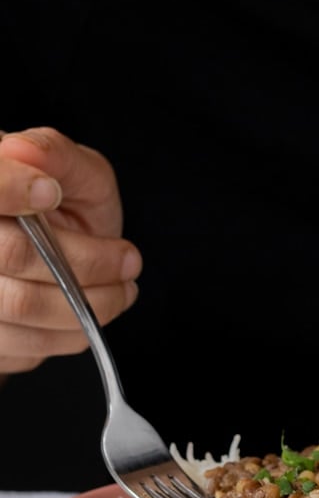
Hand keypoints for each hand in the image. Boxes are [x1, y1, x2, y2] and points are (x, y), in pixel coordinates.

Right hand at [0, 127, 141, 374]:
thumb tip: (24, 152)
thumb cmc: (66, 214)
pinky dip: (69, 333)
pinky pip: (26, 346)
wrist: (58, 262)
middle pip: (11, 254)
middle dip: (85, 263)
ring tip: (120, 291)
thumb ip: (56, 155)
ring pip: (22, 306)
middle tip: (127, 261)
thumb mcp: (76, 173)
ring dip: (87, 305)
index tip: (53, 193)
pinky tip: (86, 314)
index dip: (12, 189)